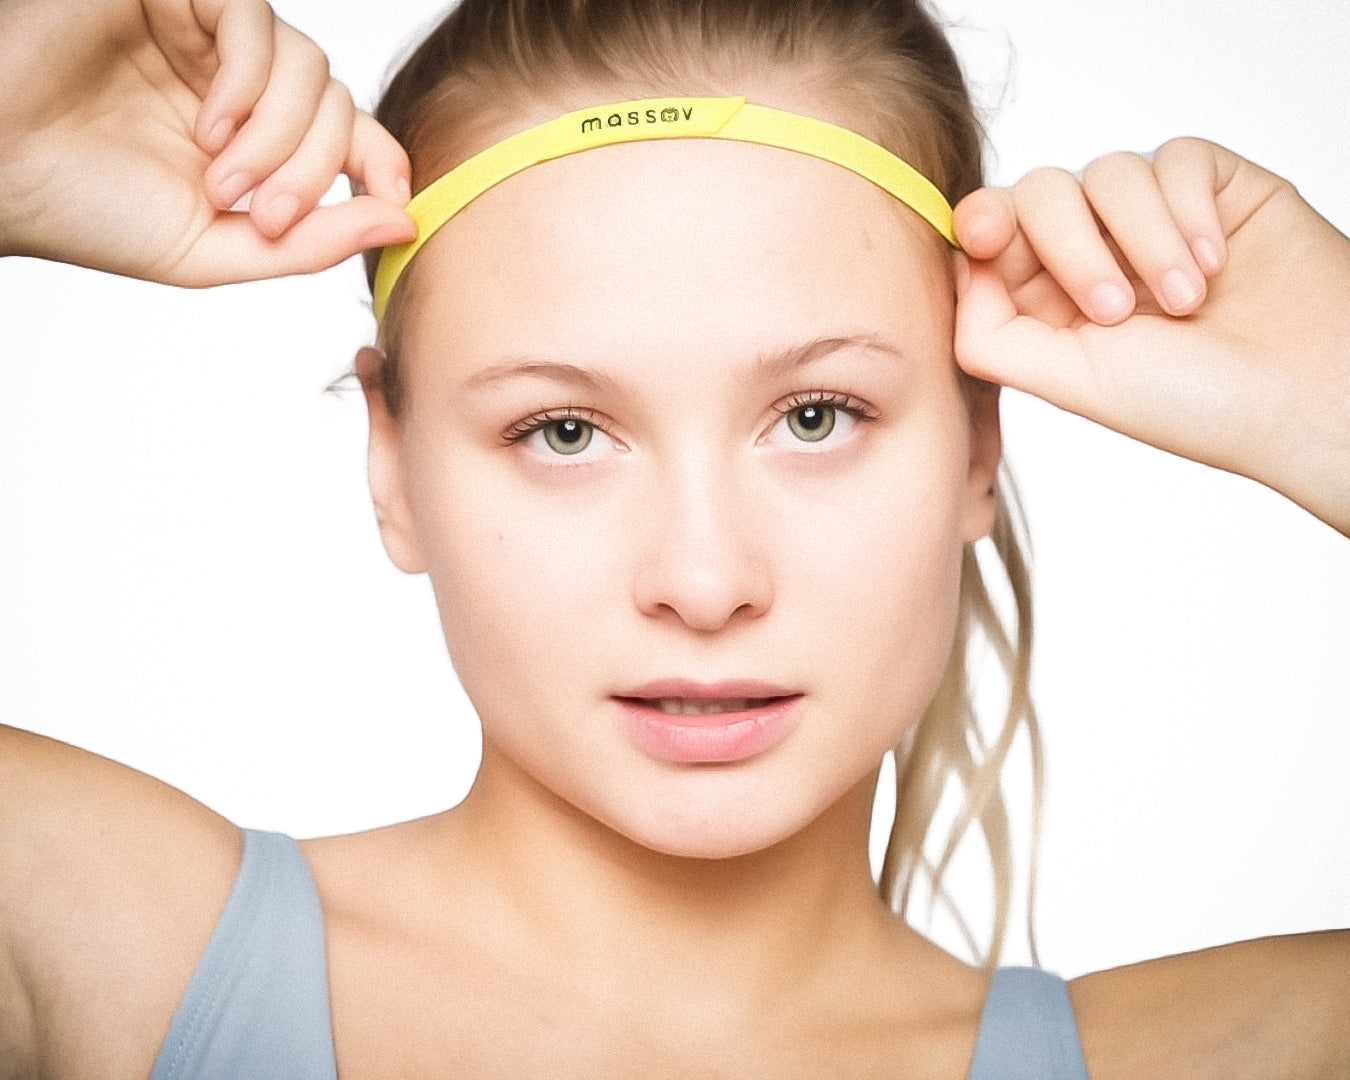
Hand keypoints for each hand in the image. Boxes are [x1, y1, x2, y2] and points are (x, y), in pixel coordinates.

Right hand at [0, 0, 415, 284]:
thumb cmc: (92, 213)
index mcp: (251, 142)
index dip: (384, 161)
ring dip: (279, 135)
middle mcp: (236, 86)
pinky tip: (208, 125)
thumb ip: (312, 241)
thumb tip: (405, 222)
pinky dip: (249, 80)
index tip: (397, 201)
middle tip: (261, 213)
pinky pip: (254, 18)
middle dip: (312, 168)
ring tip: (220, 178)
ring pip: (307, 64)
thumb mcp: (219, 249)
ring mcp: (203, 38)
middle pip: (335, 104)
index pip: (348, 134)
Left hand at [954, 138, 1349, 535]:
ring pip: (1106, 172)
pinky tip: (1217, 264)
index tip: (984, 234)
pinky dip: (1186, 211)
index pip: (994, 236)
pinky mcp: (1211, 187)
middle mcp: (1094, 253)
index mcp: (1048, 301)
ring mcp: (1150, 219)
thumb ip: (989, 334)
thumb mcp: (1070, 381)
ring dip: (1143, 239)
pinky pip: (1172, 157)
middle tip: (1117, 311)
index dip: (982, 223)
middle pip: (1039, 194)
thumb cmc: (1193, 403)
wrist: (1305, 393)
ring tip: (1187, 301)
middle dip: (1069, 246)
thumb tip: (956, 269)